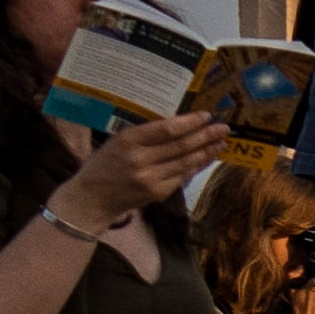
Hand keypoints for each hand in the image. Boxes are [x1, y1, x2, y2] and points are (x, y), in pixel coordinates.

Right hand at [66, 108, 228, 220]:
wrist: (91, 198)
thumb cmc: (103, 165)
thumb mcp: (118, 142)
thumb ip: (145, 135)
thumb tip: (179, 124)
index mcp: (128, 141)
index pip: (167, 129)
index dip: (190, 122)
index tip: (207, 115)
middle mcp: (140, 159)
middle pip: (181, 145)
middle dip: (206, 135)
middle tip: (224, 127)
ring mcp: (150, 178)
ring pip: (186, 162)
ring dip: (206, 151)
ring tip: (221, 141)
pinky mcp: (157, 193)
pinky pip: (182, 176)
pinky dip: (197, 166)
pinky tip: (207, 157)